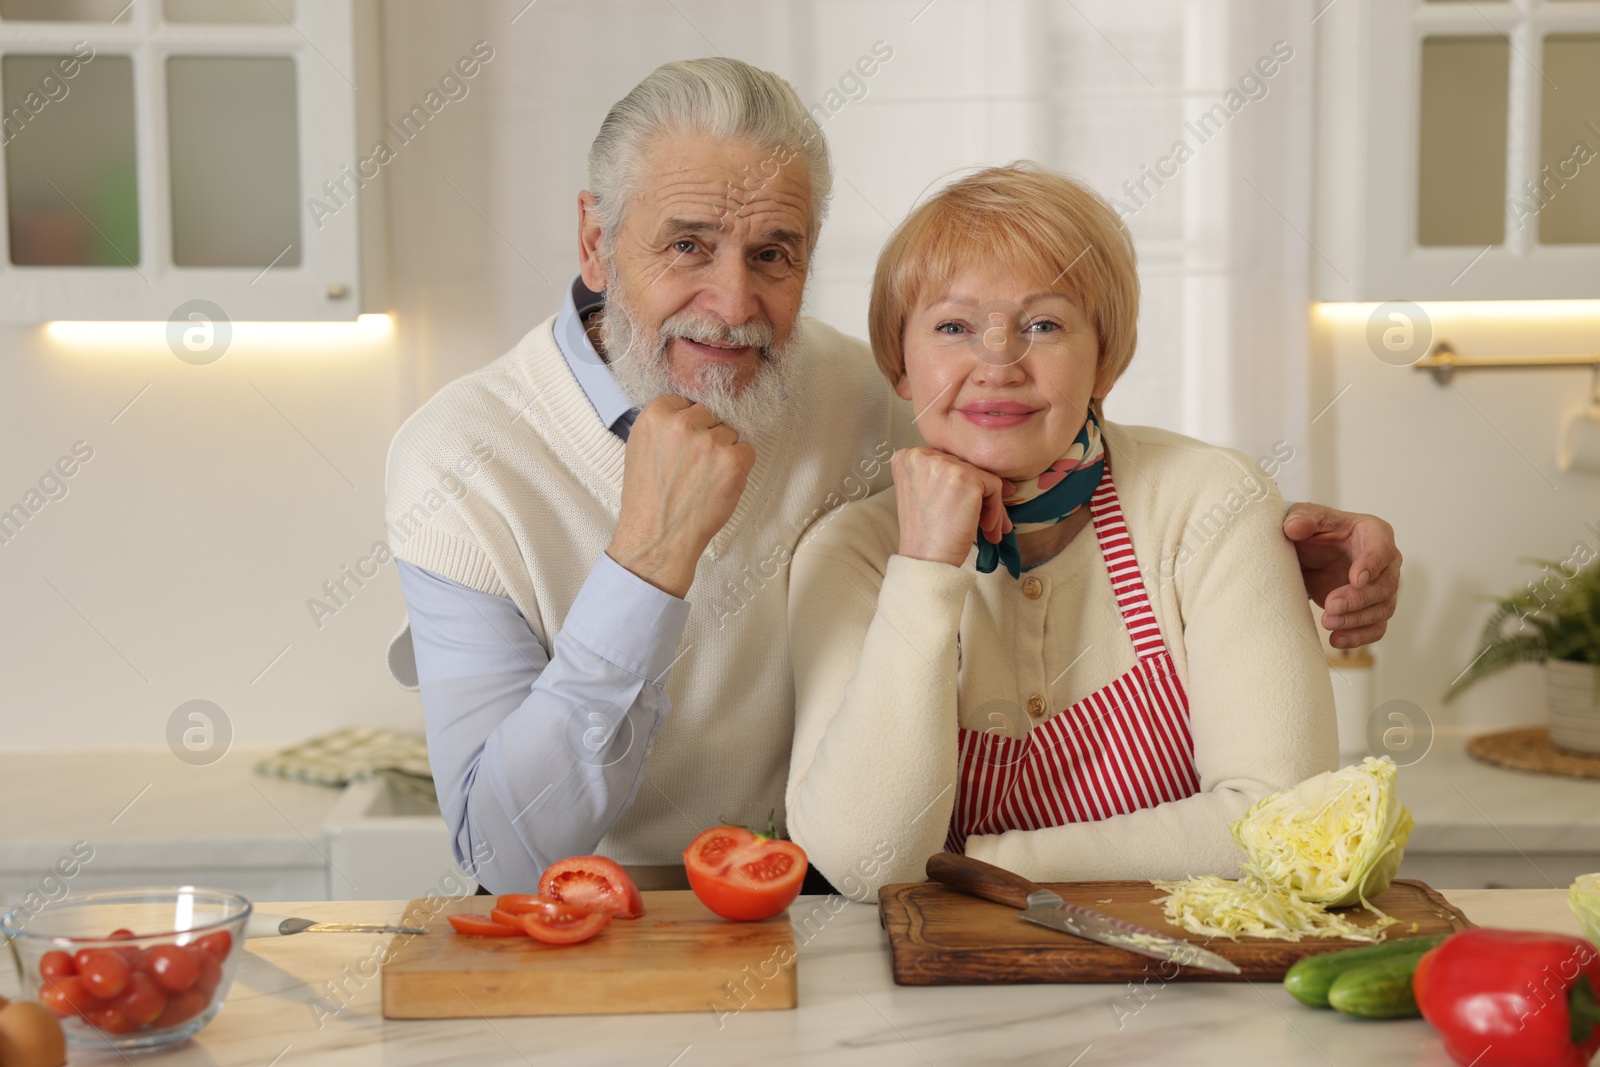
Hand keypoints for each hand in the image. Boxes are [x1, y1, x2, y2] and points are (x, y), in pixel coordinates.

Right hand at [607, 396, 755, 597]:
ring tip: (703, 479)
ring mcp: (709, 442)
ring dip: (723, 453)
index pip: (685, 401)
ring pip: (730, 433)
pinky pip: (748, 450)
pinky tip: (719, 484)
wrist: (658, 536)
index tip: (684, 443)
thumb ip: (662, 426)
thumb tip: (688, 412)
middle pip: (710, 414)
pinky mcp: (732, 461)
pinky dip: (739, 467)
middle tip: (693, 465)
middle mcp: (682, 424)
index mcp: (655, 416)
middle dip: (706, 435)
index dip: (688, 425)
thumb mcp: (640, 449)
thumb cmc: (648, 501)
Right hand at [891, 447, 1011, 566]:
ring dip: (990, 505)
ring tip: (988, 528)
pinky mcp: (965, 477)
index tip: (968, 505)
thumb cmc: (925, 534)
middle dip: (978, 496)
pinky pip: (994, 486)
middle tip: (986, 522)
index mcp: (907, 458)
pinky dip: (996, 509)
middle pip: (965, 466)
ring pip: (982, 476)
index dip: (962, 485)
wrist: (925, 560)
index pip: (947, 461)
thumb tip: (979, 471)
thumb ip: (939, 475)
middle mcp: (921, 455)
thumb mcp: (922, 493)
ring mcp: (943, 465)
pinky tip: (987, 529)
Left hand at [1282, 503, 1400, 648]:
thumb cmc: (1316, 529)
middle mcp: (1386, 562)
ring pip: (1382, 609)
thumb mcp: (1306, 516)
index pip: (1383, 549)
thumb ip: (1301, 518)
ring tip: (1328, 623)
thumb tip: (1294, 527)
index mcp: (1375, 533)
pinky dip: (1359, 637)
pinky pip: (1375, 627)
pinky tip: (1337, 640)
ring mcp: (1381, 588)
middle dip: (1359, 598)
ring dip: (1357, 620)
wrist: (1310, 552)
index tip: (1356, 579)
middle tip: (1331, 605)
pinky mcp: (1370, 609)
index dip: (1372, 565)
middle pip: (1386, 585)